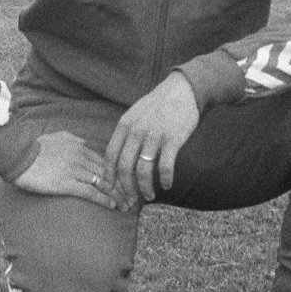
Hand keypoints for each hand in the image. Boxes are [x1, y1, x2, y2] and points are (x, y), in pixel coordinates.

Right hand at [11, 129, 127, 210]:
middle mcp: (81, 156)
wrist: (17, 155)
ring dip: (118, 195)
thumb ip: (71, 140)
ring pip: (104, 183)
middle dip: (124, 185)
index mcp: (79, 145)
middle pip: (109, 172)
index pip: (105, 160)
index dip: (118, 172)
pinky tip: (113, 206)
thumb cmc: (32, 148)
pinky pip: (91, 192)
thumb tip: (81, 143)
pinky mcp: (67, 183)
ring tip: (128, 205)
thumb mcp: (55, 137)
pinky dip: (104, 200)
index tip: (127, 181)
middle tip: (135, 196)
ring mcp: (75, 170)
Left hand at [105, 73, 198, 207]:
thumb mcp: (134, 115)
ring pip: (143, 170)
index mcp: (124, 125)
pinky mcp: (172, 139)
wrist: (182, 90)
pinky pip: (165, 166)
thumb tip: (116, 159)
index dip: (109, 175)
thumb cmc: (157, 106)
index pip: (110, 155)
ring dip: (144, 188)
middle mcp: (136, 131)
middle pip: (124, 167)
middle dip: (126, 188)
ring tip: (149, 196)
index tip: (110, 189)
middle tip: (130, 201)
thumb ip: (125, 134)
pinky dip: (164, 179)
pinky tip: (166, 185)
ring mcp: (154, 135)